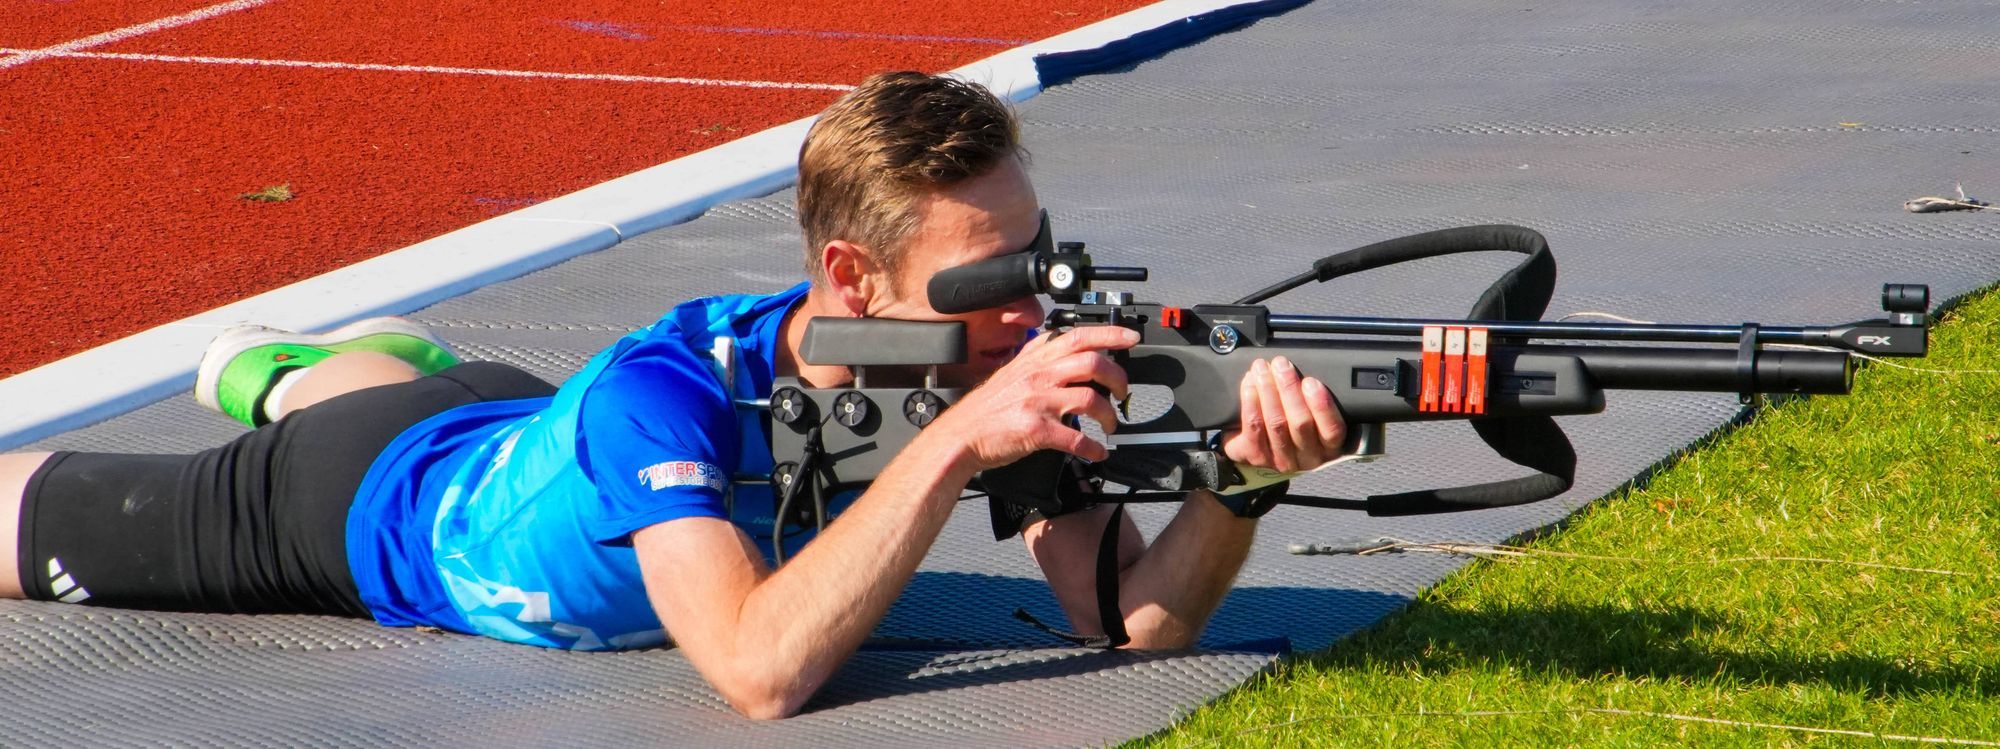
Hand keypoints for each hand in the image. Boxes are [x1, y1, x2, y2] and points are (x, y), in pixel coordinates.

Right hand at [932, 325, 1138, 470]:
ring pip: (1091, 399)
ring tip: (1112, 425)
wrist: (961, 436)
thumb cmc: (987, 409)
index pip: (1078, 337)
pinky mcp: (1037, 431)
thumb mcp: (1011, 372)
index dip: (1109, 335)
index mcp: (1035, 360)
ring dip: (1110, 415)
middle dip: (1118, 379)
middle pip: (1093, 364)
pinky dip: (1093, 448)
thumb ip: (1036, 358)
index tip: (1130, 338)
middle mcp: (1038, 376)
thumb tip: (1063, 349)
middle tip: (1123, 393)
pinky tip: (1097, 452)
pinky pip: (1076, 438)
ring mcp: (1038, 403)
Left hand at [1217, 356, 1346, 473]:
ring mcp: (1281, 460)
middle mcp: (1307, 458)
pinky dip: (1250, 403)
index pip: (1332, 430)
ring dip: (1268, 391)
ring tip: (1262, 369)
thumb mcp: (1315, 412)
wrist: (1262, 443)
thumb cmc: (1295, 418)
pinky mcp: (1257, 458)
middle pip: (1300, 423)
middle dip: (1289, 389)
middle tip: (1281, 364)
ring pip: (1276, 423)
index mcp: (1329, 446)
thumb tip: (1308, 372)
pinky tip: (1250, 384)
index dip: (1322, 406)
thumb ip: (1317, 397)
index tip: (1311, 381)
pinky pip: (1253, 429)